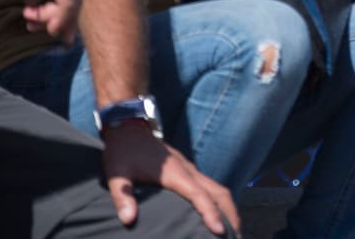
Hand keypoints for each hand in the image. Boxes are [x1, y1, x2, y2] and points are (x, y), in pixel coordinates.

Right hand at [6, 0, 82, 42]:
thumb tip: (34, 4)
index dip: (64, 17)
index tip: (53, 30)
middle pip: (74, 5)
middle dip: (61, 24)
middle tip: (49, 35)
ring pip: (71, 7)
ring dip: (52, 20)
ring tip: (33, 23)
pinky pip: (67, 3)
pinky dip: (59, 17)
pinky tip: (50, 26)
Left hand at [102, 122, 238, 233]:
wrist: (128, 125)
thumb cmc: (123, 150)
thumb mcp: (117, 173)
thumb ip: (123, 195)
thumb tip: (128, 219)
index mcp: (175, 173)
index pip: (200, 195)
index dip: (211, 214)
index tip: (220, 232)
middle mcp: (188, 170)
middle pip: (219, 192)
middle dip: (231, 214)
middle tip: (237, 237)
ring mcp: (190, 168)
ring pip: (218, 188)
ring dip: (228, 208)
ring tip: (232, 230)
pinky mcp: (187, 169)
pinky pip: (211, 186)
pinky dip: (220, 201)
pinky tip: (217, 214)